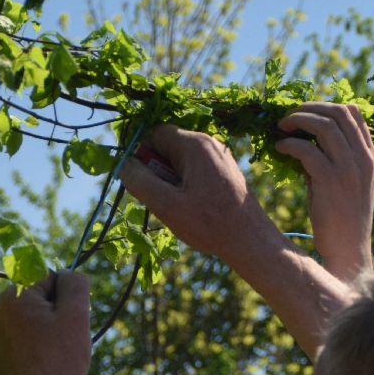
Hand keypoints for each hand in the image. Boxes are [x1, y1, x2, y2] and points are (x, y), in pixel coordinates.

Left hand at [0, 272, 90, 374]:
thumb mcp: (77, 315)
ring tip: (50, 354)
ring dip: (40, 330)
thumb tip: (69, 273)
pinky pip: (15, 341)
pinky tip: (38, 364)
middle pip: (34, 300)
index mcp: (12, 296)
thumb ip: (75, 284)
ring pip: (25, 321)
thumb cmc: (62, 359)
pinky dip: (28, 347)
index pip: (48, 280)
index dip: (66, 300)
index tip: (70, 323)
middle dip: (51, 314)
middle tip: (61, 340)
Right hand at [119, 125, 283, 268]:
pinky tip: (193, 208)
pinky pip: (195, 169)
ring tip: (178, 207)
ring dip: (171, 180)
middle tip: (161, 199)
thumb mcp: (166, 205)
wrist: (251, 241)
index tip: (140, 180)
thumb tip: (123, 164)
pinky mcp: (225, 170)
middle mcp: (209, 143)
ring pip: (181, 160)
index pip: (155, 133)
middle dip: (157, 170)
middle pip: (168, 146)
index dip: (141, 154)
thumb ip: (139, 181)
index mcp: (195, 144)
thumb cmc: (209, 224)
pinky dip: (186, 184)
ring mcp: (220, 156)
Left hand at [275, 102, 373, 281]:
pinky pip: (307, 150)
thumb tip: (306, 140)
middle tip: (289, 116)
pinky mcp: (330, 181)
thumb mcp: (346, 183)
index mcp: (369, 156)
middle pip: (338, 113)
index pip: (354, 114)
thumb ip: (334, 159)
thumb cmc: (342, 217)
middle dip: (310, 107)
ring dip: (298, 120)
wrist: (348, 248)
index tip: (307, 112)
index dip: (327, 106)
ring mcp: (348, 169)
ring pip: (323, 126)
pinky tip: (280, 148)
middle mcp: (362, 158)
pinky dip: (290, 144)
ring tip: (281, 127)